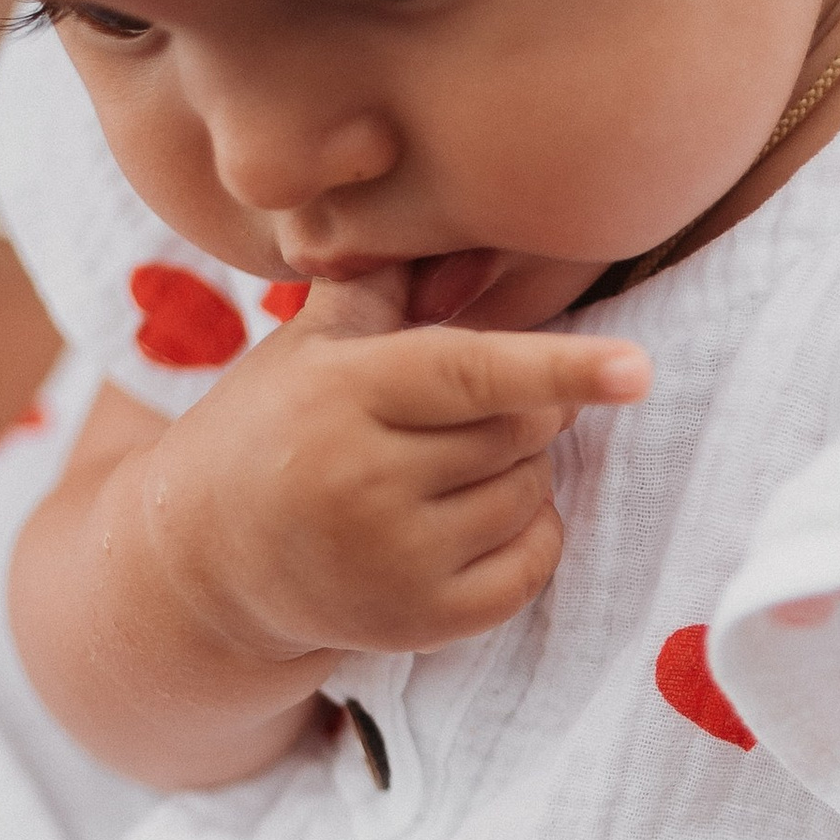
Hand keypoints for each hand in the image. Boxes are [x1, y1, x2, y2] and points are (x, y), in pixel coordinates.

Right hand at [146, 265, 649, 670]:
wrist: (202, 558)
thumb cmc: (273, 427)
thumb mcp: (310, 343)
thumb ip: (385, 283)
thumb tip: (466, 217)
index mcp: (342, 394)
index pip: (472, 374)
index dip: (562, 369)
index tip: (637, 369)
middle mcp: (364, 482)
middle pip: (519, 432)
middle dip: (528, 409)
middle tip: (475, 409)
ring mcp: (392, 562)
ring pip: (530, 495)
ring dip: (523, 471)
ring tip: (454, 465)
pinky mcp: (417, 622)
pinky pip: (530, 566)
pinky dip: (531, 534)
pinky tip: (479, 516)